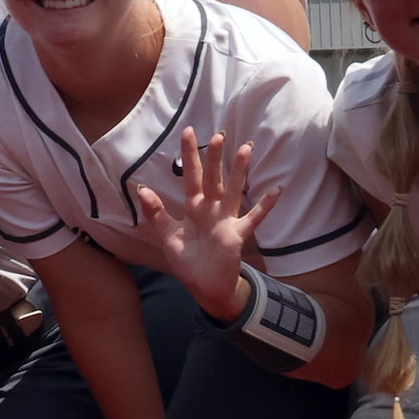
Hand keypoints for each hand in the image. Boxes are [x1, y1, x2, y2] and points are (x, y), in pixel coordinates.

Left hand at [127, 131, 277, 318]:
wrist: (204, 287)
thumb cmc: (188, 261)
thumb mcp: (167, 237)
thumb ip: (156, 214)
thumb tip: (142, 189)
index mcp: (193, 208)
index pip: (191, 176)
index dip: (189, 155)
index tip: (189, 131)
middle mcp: (211, 209)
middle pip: (213, 178)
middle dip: (215, 158)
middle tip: (220, 135)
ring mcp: (226, 220)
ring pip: (233, 191)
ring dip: (239, 172)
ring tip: (246, 149)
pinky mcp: (236, 235)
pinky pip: (253, 218)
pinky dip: (264, 206)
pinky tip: (276, 191)